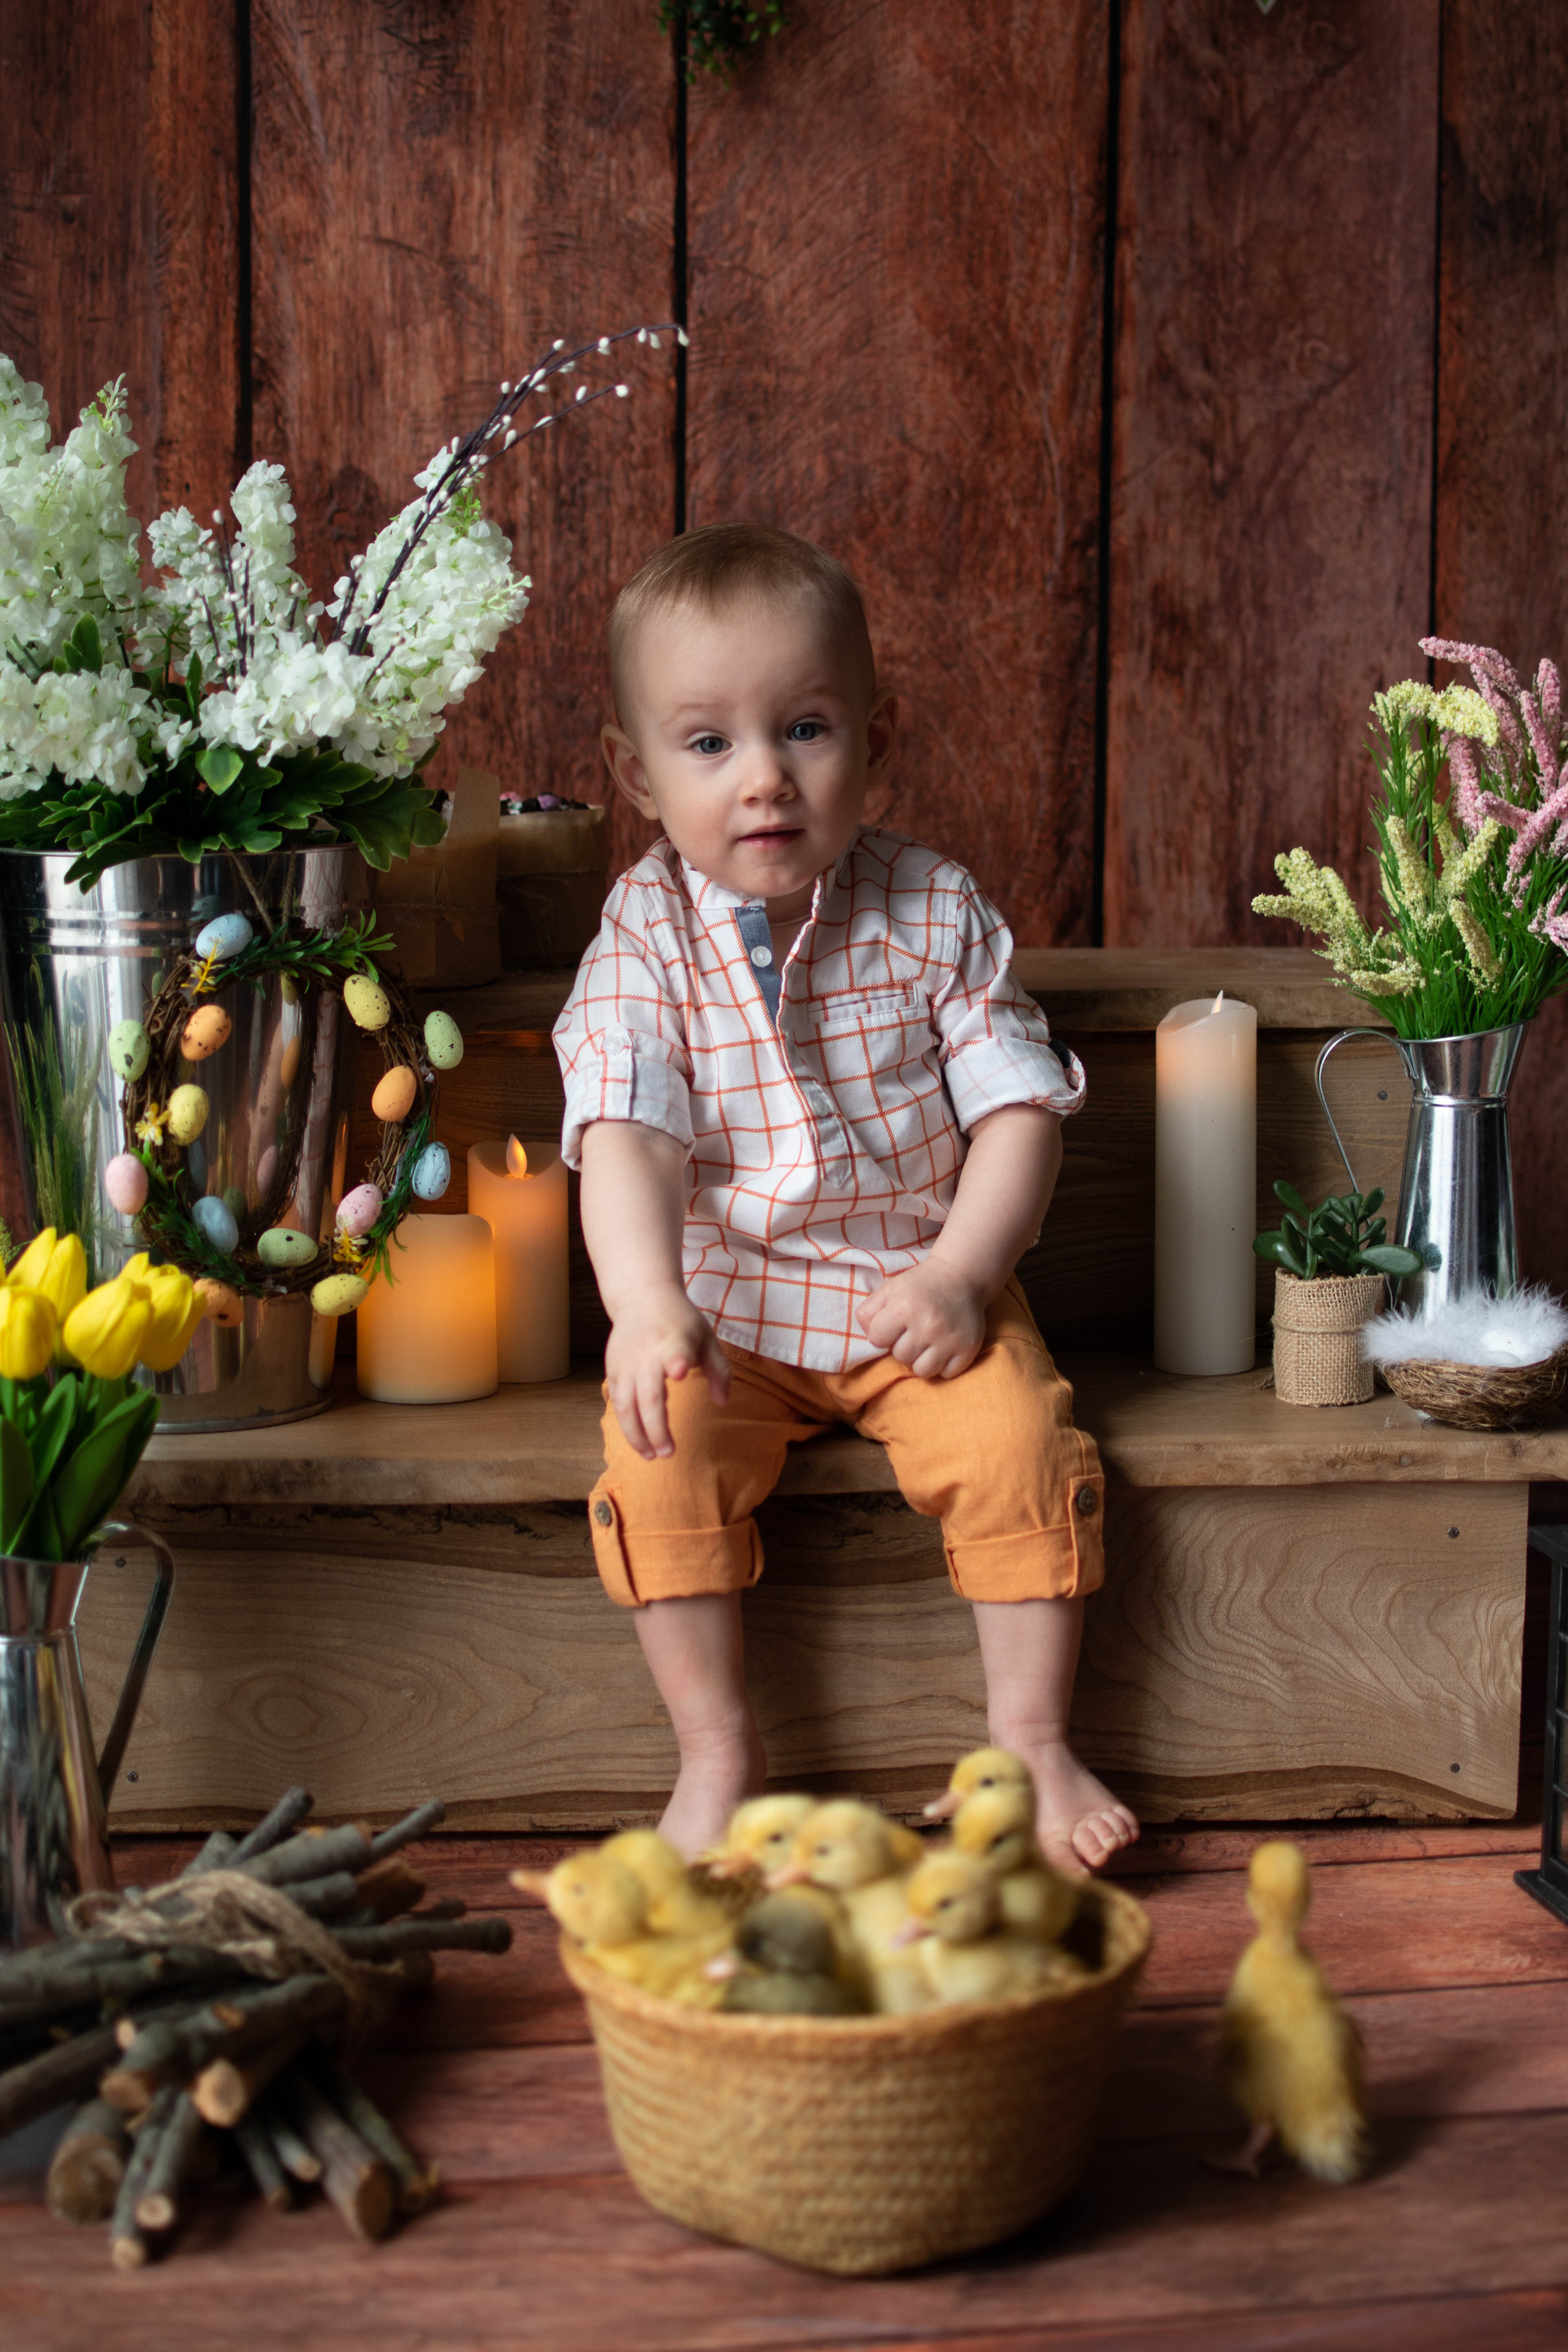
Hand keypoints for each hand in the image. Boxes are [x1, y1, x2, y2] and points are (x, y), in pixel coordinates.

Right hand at [605, 1285, 730, 1458]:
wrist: (642, 1297)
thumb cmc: (680, 1321)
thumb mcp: (707, 1338)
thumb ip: (719, 1371)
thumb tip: (722, 1404)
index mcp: (674, 1340)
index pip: (674, 1351)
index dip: (675, 1361)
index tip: (678, 1372)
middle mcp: (647, 1353)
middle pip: (647, 1395)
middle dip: (656, 1428)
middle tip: (668, 1452)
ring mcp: (626, 1363)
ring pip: (626, 1405)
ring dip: (637, 1434)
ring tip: (651, 1456)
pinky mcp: (613, 1369)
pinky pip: (617, 1403)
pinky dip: (626, 1424)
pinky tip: (639, 1440)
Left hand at [854, 1259, 986, 1379]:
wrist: (960, 1277)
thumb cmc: (919, 1286)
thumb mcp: (889, 1289)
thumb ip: (868, 1312)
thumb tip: (868, 1338)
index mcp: (904, 1307)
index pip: (877, 1340)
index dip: (882, 1333)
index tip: (894, 1324)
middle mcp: (928, 1325)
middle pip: (900, 1357)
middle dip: (903, 1346)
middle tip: (914, 1331)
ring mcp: (949, 1339)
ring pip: (923, 1371)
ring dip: (921, 1360)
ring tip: (927, 1342)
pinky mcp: (968, 1348)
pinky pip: (947, 1374)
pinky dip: (944, 1365)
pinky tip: (944, 1347)